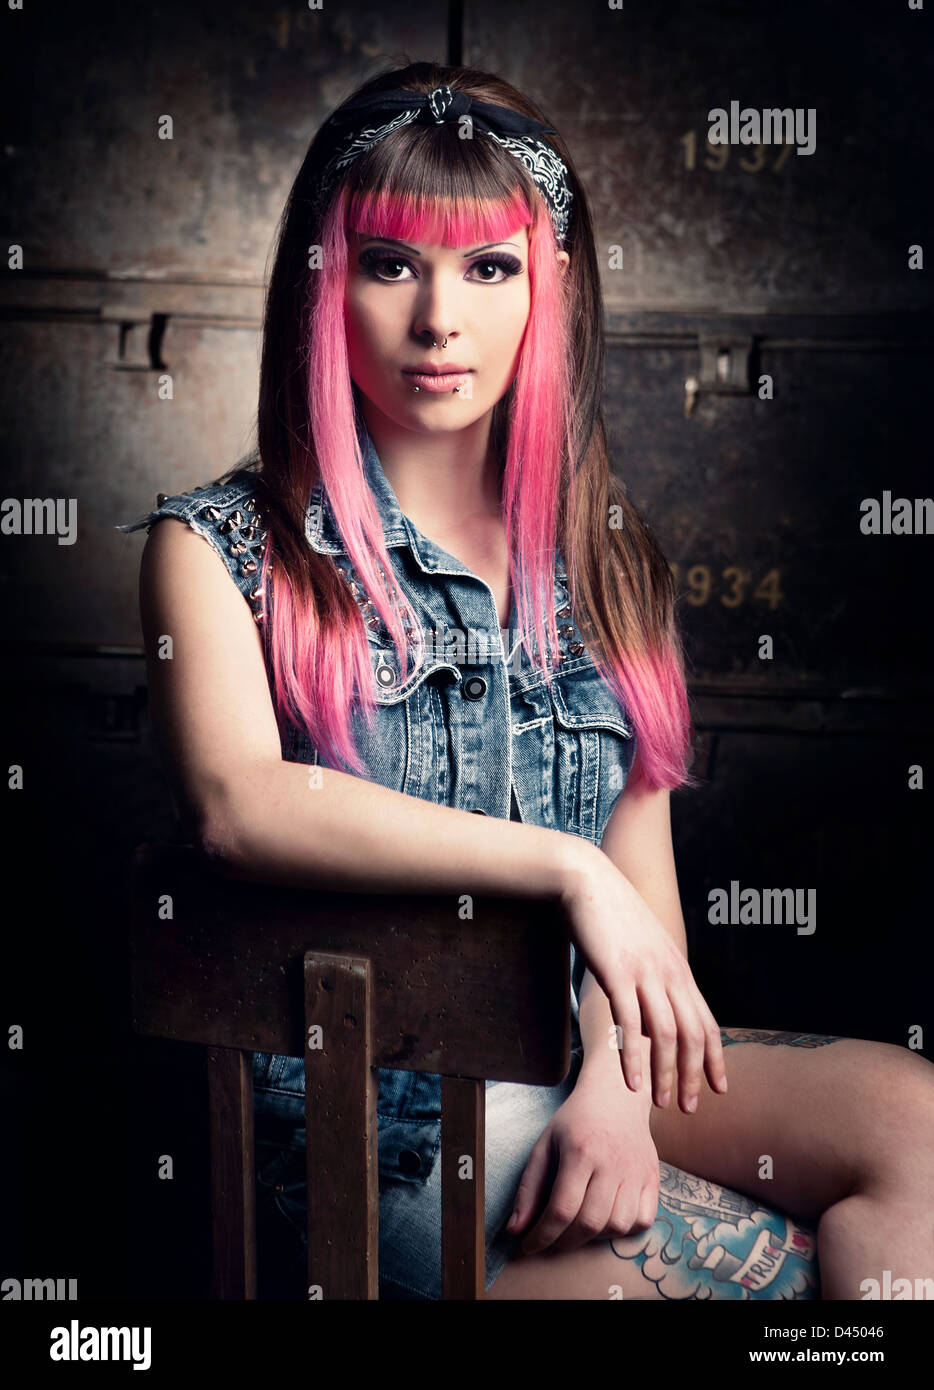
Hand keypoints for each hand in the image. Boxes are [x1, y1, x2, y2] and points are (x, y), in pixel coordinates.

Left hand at [506, 1067, 659, 1255]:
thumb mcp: (545, 1144)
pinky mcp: (652, 1177)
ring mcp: (635, 1171)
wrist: (616, 1095)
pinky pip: (642, 1220)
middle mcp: (611, 1163)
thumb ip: (529, 1187)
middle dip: (565, 1241)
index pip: (561, 1209)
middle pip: (589, 1223)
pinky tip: (606, 1219)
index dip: (542, 1236)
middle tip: (553, 1237)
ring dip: (594, 1237)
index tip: (529, 1245)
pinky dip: (624, 1230)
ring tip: (579, 1226)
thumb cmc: (576, 1121)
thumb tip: (514, 1229)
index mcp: (580, 1152)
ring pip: (617, 1226)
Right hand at [560, 844, 726, 1111]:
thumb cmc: (610, 915)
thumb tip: (649, 1012)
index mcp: (678, 968)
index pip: (707, 1021)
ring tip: (659, 1102)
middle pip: (692, 1034)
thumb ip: (652, 977)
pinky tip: (631, 1081)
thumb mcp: (642, 946)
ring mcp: (645, 972)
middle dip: (692, 1075)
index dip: (715, 1058)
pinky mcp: (617, 972)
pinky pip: (630, 1022)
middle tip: (687, 1108)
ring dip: (664, 1073)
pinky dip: (633, 1056)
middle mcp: (669, 972)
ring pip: (665, 1033)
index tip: (719, 1088)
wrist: (587, 878)